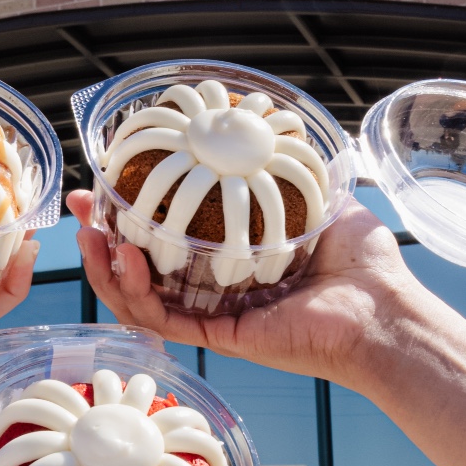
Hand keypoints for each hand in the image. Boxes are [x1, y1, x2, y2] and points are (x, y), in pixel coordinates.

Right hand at [66, 188, 424, 392]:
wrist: (384, 310)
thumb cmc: (364, 264)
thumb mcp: (322, 199)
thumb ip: (293, 170)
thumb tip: (275, 127)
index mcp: (233, 260)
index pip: (168, 238)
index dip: (132, 213)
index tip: (107, 184)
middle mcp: (216, 291)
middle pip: (140, 269)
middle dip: (102, 240)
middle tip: (80, 210)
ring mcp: (214, 317)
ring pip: (138, 300)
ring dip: (106, 268)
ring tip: (90, 234)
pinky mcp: (219, 338)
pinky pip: (161, 320)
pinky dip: (133, 291)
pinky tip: (123, 256)